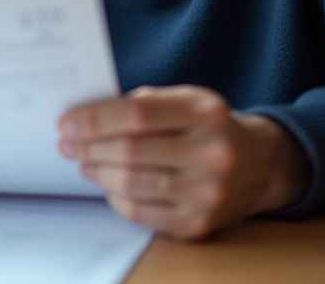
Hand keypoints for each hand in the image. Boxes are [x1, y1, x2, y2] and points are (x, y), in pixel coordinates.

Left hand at [58, 85, 308, 239]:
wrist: (256, 165)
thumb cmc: (207, 128)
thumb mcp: (185, 100)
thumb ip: (140, 104)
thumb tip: (85, 119)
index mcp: (206, 112)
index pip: (138, 115)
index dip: (95, 120)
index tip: (67, 122)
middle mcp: (212, 152)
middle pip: (130, 151)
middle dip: (89, 147)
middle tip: (67, 143)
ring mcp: (207, 192)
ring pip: (131, 184)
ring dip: (97, 172)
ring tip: (84, 161)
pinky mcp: (198, 223)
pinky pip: (139, 212)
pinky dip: (115, 197)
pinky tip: (108, 183)